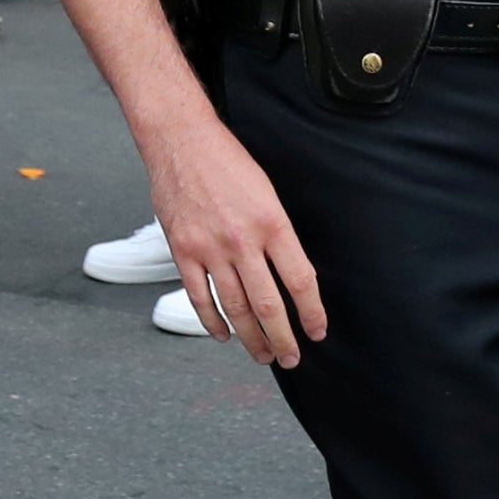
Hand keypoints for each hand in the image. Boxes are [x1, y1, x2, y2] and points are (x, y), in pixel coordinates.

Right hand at [150, 116, 326, 366]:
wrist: (181, 139)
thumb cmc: (227, 162)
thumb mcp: (268, 193)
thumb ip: (278, 235)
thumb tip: (290, 276)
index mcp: (272, 222)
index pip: (300, 281)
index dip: (311, 313)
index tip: (317, 332)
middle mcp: (242, 239)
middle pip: (268, 304)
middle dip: (282, 338)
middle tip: (291, 359)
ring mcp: (209, 247)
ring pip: (235, 307)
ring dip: (250, 337)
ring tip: (262, 355)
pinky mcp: (182, 249)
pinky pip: (199, 296)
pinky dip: (212, 321)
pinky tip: (223, 335)